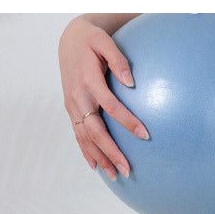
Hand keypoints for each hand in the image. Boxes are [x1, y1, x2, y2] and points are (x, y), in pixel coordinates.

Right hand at [59, 17, 147, 178]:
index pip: (110, 106)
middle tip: (128, 170)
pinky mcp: (70, 109)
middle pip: (95, 131)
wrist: (69, 39)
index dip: (127, 121)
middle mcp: (77, 96)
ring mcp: (72, 105)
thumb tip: (132, 83)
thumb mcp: (105, 41)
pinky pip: (77, 134)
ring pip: (85, 138)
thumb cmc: (92, 39)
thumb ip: (118, 60)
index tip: (145, 134)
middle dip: (111, 152)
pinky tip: (96, 165)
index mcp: (88, 80)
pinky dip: (86, 151)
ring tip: (115, 175)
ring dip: (100, 157)